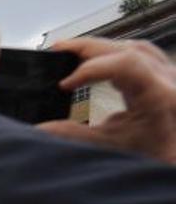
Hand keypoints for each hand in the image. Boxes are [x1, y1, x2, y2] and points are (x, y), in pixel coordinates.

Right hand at [39, 37, 175, 163]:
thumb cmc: (155, 155)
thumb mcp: (113, 148)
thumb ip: (75, 136)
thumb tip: (40, 129)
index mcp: (158, 94)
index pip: (124, 64)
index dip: (90, 69)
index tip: (64, 84)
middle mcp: (168, 78)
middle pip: (126, 49)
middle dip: (87, 48)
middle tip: (56, 50)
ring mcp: (169, 75)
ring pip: (134, 48)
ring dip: (101, 48)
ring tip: (72, 52)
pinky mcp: (166, 77)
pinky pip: (141, 55)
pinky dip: (115, 54)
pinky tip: (99, 59)